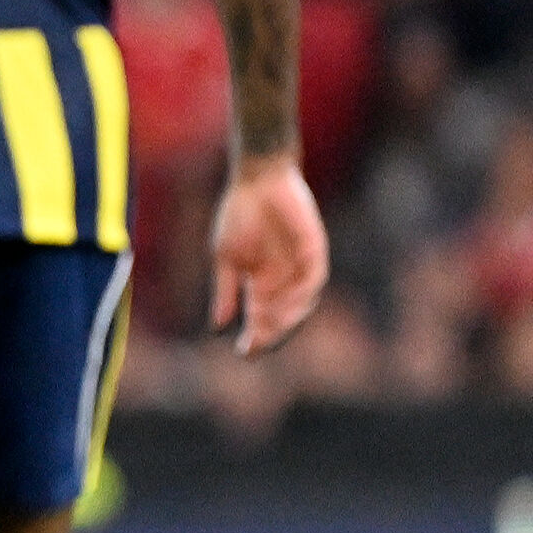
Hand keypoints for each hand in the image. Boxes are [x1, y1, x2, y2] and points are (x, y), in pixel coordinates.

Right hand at [210, 154, 327, 355]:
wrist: (256, 180)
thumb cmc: (239, 215)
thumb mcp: (226, 259)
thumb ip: (225, 292)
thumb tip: (217, 327)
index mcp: (261, 282)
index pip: (261, 318)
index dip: (255, 336)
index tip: (243, 353)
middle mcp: (284, 279)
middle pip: (282, 316)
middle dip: (271, 334)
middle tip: (258, 347)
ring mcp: (301, 266)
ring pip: (300, 303)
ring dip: (286, 319)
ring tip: (270, 330)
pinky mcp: (314, 250)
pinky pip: (313, 280)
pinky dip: (301, 294)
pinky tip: (287, 304)